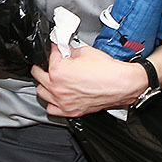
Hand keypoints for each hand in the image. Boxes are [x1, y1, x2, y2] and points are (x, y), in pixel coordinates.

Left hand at [31, 44, 148, 116]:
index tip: (57, 49)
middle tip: (51, 63)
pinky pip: (52, 110)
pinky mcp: (72, 111)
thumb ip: (69, 51)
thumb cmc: (107, 70)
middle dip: (44, 66)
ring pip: (41, 93)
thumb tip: (64, 51)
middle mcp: (57, 88)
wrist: (123, 84)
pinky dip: (52, 103)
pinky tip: (58, 96)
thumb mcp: (84, 51)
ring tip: (52, 79)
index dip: (55, 50)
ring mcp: (64, 101)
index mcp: (58, 71)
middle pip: (37, 74)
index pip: (49, 56)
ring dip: (45, 85)